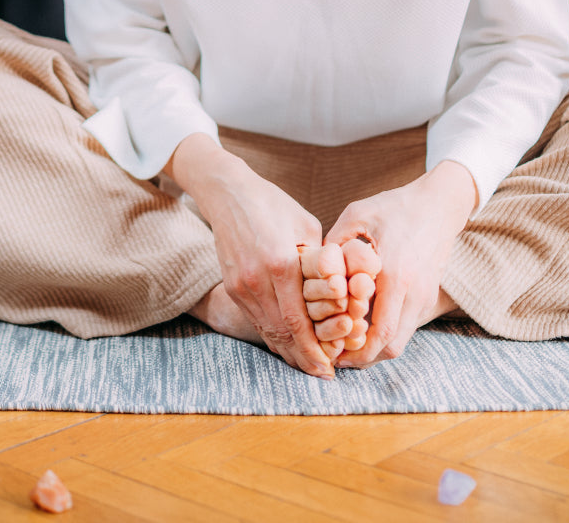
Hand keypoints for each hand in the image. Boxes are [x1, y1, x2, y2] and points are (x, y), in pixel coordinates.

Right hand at [170, 135, 334, 377]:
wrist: (228, 193)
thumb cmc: (274, 204)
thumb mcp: (307, 226)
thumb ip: (322, 261)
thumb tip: (340, 290)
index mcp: (280, 263)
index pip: (298, 320)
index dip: (315, 348)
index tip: (332, 366)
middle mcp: (257, 280)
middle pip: (281, 333)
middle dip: (303, 358)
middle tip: (324, 375)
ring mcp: (240, 286)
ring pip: (266, 330)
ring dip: (288, 352)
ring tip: (309, 367)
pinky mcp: (232, 287)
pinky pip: (256, 319)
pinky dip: (273, 336)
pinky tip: (288, 345)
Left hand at [325, 160, 476, 367]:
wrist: (440, 204)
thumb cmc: (395, 207)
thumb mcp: (357, 216)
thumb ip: (333, 243)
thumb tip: (311, 268)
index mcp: (395, 274)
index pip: (378, 331)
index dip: (354, 350)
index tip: (330, 351)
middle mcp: (414, 291)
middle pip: (390, 346)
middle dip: (362, 358)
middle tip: (337, 357)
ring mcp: (425, 296)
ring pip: (401, 342)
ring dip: (375, 350)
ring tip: (347, 346)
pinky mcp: (429, 296)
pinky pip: (407, 328)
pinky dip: (386, 335)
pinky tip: (365, 328)